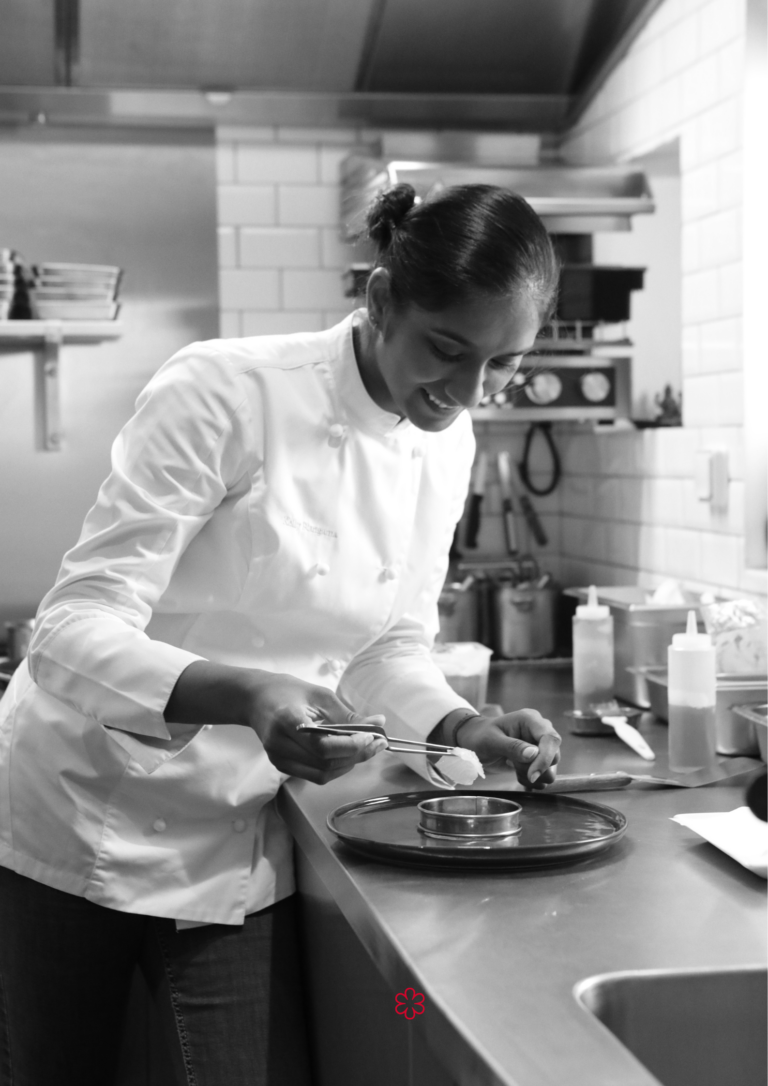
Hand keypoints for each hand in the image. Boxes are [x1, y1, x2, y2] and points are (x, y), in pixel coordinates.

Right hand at [241, 672, 387, 783]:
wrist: (256, 699)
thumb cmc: (289, 692)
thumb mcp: (321, 696)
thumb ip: (348, 715)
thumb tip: (379, 724)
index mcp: (286, 720)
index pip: (322, 746)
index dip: (351, 746)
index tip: (372, 736)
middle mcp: (279, 744)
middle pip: (325, 763)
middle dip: (356, 756)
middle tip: (376, 742)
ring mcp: (278, 759)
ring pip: (322, 774)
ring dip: (348, 764)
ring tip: (363, 748)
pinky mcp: (281, 766)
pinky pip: (315, 775)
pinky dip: (336, 768)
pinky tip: (345, 754)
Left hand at [454, 709, 560, 788]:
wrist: (475, 742)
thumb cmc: (480, 736)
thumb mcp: (491, 741)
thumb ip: (512, 747)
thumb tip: (534, 754)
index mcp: (530, 719)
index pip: (551, 739)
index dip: (545, 759)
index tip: (531, 775)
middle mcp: (540, 731)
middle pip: (554, 756)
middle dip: (534, 768)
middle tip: (513, 764)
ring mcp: (541, 745)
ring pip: (551, 770)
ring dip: (531, 775)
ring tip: (513, 766)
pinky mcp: (539, 759)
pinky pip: (544, 776)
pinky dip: (530, 779)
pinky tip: (517, 771)